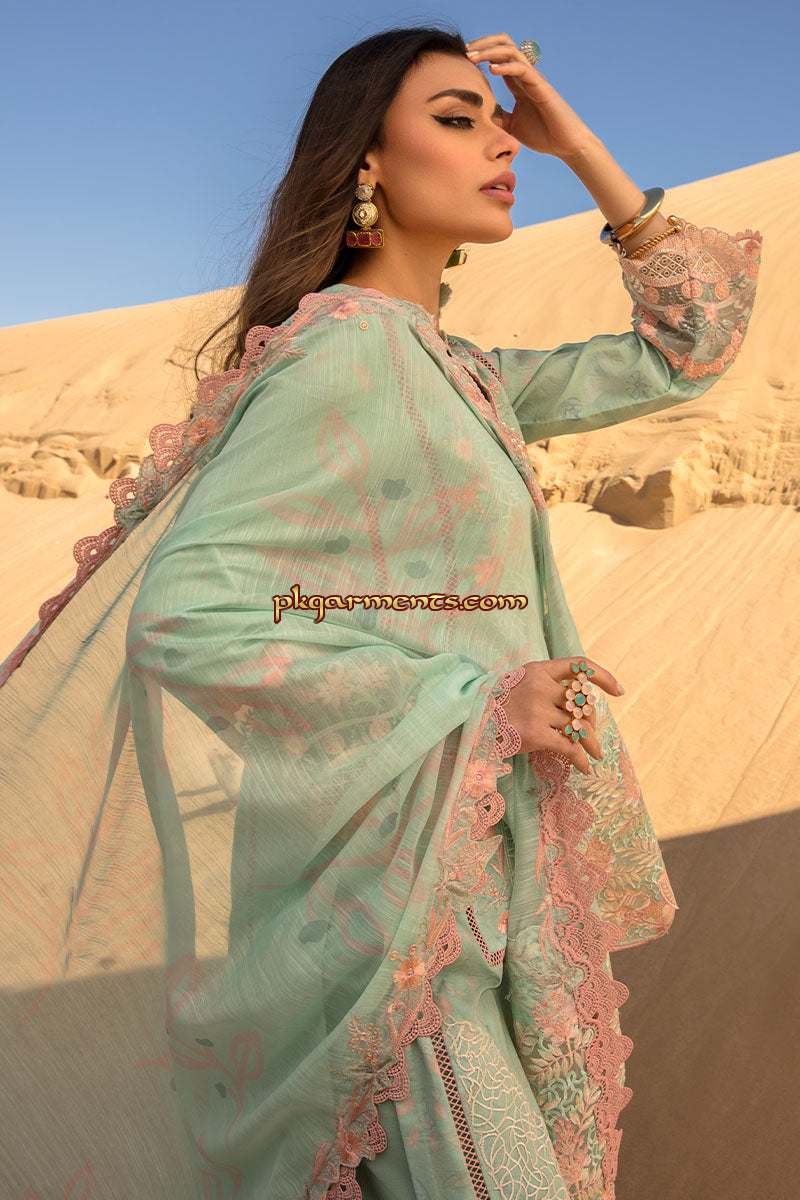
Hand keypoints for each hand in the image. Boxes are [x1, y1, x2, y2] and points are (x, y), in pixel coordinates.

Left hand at [465, 33, 596, 160]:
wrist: (565, 145)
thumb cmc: (542, 136)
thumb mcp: (511, 126)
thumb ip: (498, 118)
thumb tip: (478, 118)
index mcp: (517, 83)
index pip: (497, 58)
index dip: (479, 55)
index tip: (461, 60)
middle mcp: (524, 76)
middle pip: (503, 45)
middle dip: (482, 44)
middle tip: (464, 51)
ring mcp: (533, 78)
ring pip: (511, 51)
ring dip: (489, 51)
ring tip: (472, 57)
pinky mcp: (541, 86)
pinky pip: (522, 68)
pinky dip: (506, 65)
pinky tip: (492, 69)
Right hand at [498, 657, 622, 774]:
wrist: (471, 718)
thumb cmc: (499, 702)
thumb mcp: (522, 681)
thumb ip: (549, 684)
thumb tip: (582, 700)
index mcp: (540, 670)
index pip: (579, 666)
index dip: (603, 677)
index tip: (618, 691)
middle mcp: (541, 687)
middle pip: (582, 703)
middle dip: (592, 721)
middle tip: (593, 735)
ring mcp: (538, 710)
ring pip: (579, 726)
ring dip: (592, 743)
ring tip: (597, 754)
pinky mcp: (535, 733)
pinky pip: (569, 747)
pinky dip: (581, 759)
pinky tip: (585, 768)